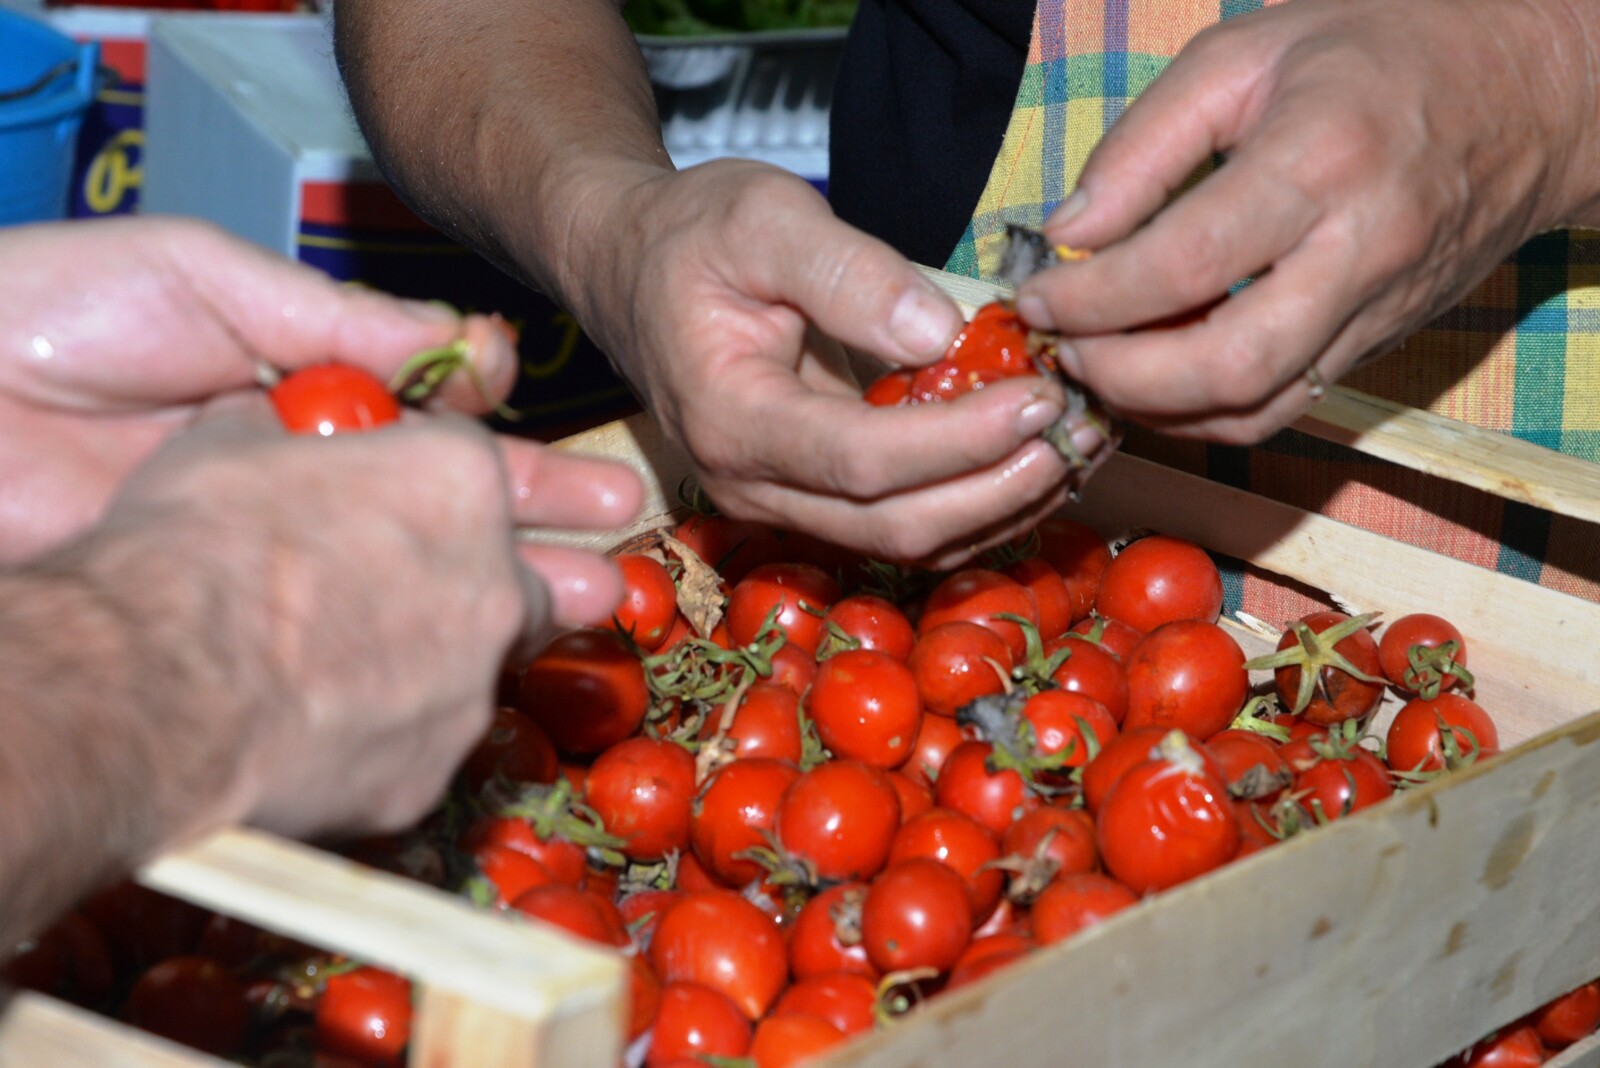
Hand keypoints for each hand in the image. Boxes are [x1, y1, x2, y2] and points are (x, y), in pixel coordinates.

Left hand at [0, 215, 639, 621]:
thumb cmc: (58, 315)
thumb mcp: (213, 282)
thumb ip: (342, 322)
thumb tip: (471, 350)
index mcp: (303, 396)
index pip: (442, 436)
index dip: (520, 461)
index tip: (596, 484)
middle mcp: (298, 481)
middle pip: (438, 518)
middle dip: (534, 535)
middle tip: (619, 554)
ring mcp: (260, 552)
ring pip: (395, 583)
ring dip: (491, 599)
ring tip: (585, 609)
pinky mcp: (212, 612)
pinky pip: (317, 634)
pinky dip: (391, 648)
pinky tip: (461, 661)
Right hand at [84, 394, 635, 837]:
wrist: (158, 692)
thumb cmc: (191, 552)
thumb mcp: (224, 445)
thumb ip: (279, 434)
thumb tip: (268, 419)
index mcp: (457, 482)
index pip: (476, 462)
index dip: (427, 474)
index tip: (396, 488)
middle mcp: (494, 584)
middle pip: (519, 575)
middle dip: (483, 579)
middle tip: (418, 587)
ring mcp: (472, 686)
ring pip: (479, 669)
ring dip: (437, 663)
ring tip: (358, 669)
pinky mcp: (433, 772)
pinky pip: (421, 746)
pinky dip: (386, 737)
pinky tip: (325, 733)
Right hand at [558, 159, 1096, 566]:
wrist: (633, 270)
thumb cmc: (692, 235)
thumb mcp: (763, 218)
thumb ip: (850, 273)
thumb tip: (942, 333)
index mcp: (731, 419)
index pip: (862, 460)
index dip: (958, 440)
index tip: (1040, 397)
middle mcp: (751, 485)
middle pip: (894, 526)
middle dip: (1000, 487)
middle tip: (1082, 431)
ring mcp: (779, 504)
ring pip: (906, 545)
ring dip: (1001, 507)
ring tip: (1078, 448)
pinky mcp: (809, 502)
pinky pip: (902, 529)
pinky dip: (975, 506)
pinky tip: (1031, 462)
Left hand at [1015, 0, 1599, 441]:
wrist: (1530, 94)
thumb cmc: (1378, 53)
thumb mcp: (1243, 57)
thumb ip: (1143, 147)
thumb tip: (1068, 235)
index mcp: (1320, 159)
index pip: (1187, 262)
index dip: (1094, 297)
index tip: (1037, 296)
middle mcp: (1358, 250)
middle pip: (1226, 365)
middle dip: (1120, 376)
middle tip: (1064, 347)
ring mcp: (1376, 310)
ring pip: (1254, 408)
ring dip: (1156, 409)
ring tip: (1098, 367)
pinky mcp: (1378, 346)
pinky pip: (1281, 410)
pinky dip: (1204, 414)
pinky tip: (1156, 381)